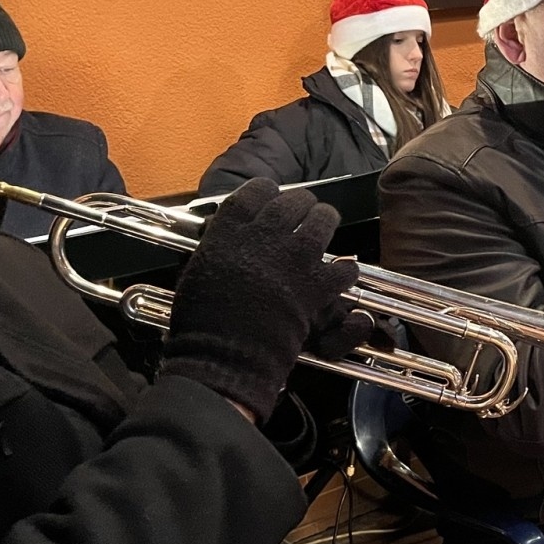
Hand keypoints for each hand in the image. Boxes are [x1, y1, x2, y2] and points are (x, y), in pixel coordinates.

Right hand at [160, 179, 358, 421]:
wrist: (225, 353)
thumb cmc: (202, 320)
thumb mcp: (198, 270)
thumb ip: (219, 246)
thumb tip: (228, 240)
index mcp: (231, 229)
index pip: (256, 190)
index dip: (267, 192)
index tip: (270, 199)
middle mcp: (265, 235)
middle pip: (295, 201)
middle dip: (302, 205)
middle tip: (303, 214)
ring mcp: (294, 257)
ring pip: (324, 220)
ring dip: (325, 224)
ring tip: (322, 232)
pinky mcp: (317, 284)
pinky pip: (344, 267)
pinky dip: (343, 272)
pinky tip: (336, 277)